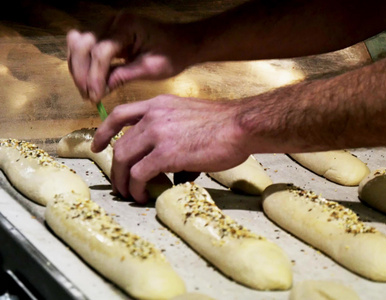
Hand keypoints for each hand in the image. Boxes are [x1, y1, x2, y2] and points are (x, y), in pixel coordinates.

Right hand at [67, 12, 198, 101]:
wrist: (183, 43)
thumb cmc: (172, 55)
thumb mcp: (150, 69)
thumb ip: (123, 77)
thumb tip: (98, 91)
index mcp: (127, 26)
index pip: (101, 51)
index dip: (95, 77)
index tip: (95, 97)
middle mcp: (113, 21)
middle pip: (82, 44)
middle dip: (81, 72)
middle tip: (88, 96)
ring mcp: (108, 25)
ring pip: (78, 43)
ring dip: (79, 68)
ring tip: (87, 91)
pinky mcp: (107, 33)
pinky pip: (86, 46)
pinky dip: (84, 64)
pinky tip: (90, 82)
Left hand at [91, 94, 248, 202]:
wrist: (240, 126)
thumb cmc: (226, 124)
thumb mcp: (191, 115)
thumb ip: (174, 132)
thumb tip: (175, 166)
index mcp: (159, 105)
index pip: (120, 114)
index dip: (103, 131)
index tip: (97, 145)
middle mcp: (153, 116)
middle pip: (119, 144)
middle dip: (116, 168)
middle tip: (119, 183)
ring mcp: (157, 134)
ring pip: (124, 160)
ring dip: (123, 181)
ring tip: (129, 193)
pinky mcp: (165, 154)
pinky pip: (139, 174)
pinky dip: (136, 188)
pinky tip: (142, 195)